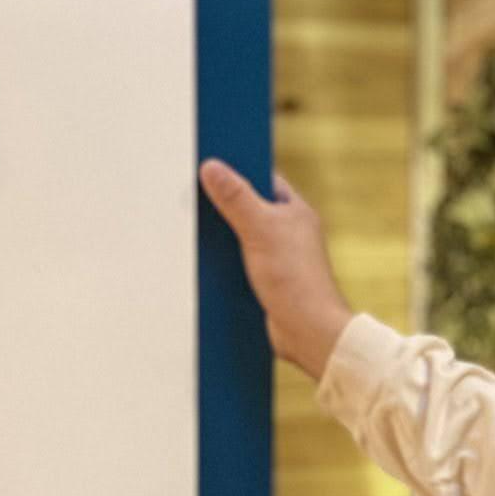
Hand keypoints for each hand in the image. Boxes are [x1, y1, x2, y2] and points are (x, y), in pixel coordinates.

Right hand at [198, 159, 353, 381]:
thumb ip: (236, 198)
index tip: (208, 163)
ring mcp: (279, 258)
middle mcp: (290, 232)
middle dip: (221, 206)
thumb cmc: (295, 279)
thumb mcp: (260, 230)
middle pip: (248, 209)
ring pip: (241, 239)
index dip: (238, 171)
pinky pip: (239, 264)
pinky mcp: (268, 281)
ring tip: (185, 228)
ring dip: (219, 238)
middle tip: (188, 195)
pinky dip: (222, 263)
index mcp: (296, 211)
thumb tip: (212, 167)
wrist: (309, 332)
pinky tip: (199, 263)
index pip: (263, 180)